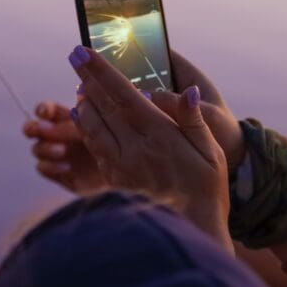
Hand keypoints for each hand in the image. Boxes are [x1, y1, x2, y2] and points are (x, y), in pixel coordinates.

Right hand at [23, 101, 106, 193]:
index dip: (43, 109)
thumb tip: (67, 113)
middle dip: (33, 128)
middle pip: (31, 128)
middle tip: (43, 130)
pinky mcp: (54, 173)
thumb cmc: (112, 142)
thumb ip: (81, 123)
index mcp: (63, 119)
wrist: (123, 169)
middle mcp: (54, 136)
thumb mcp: (99, 129)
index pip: (45, 111)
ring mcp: (52, 155)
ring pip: (36, 149)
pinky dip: (50, 166)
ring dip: (45, 148)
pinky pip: (42, 168)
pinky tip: (66, 166)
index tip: (45, 111)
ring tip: (61, 150)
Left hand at [24, 51, 245, 191]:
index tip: (82, 51)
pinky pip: (93, 147)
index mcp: (158, 135)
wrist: (188, 235)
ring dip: (83, 102)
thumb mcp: (212, 154)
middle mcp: (133, 147)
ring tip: (80, 86)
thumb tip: (185, 91)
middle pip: (101, 105)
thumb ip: (193, 121)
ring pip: (92, 125)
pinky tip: (83, 118)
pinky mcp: (112, 180)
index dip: (100, 71)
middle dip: (87, 79)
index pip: (122, 93)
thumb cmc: (206, 193)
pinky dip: (86, 127)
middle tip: (74, 58)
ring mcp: (119, 165)